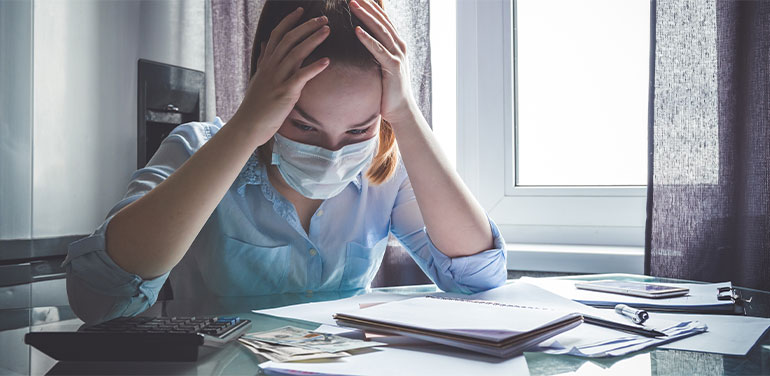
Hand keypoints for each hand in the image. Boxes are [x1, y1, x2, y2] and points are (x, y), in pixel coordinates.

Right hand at [232, 7, 330, 143]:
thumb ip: (263, 61)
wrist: (248, 125)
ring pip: (296, 53)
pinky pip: (301, 76)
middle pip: (289, 39)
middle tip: (323, 18)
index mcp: (266, 63)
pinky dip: (314, 67)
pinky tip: (327, 61)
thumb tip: (263, 45)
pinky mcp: (285, 92)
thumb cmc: (256, 105)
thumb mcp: (258, 78)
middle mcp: (271, 67)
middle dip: (307, 26)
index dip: (289, 21)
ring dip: (313, 40)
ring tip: (327, 31)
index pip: (277, 35)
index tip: (301, 10)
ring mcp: (278, 79)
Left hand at [350, 0, 417, 126]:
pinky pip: (378, 50)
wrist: (401, 110)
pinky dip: (367, 39)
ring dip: (366, 17)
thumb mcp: (383, 66)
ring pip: (380, 30)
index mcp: (396, 44)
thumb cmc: (389, 90)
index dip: (371, 7)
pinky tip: (356, 30)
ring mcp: (398, 56)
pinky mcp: (393, 67)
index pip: (383, 20)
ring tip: (353, 5)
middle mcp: (399, 46)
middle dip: (367, 6)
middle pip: (382, 20)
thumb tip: (363, 43)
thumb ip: (377, 52)